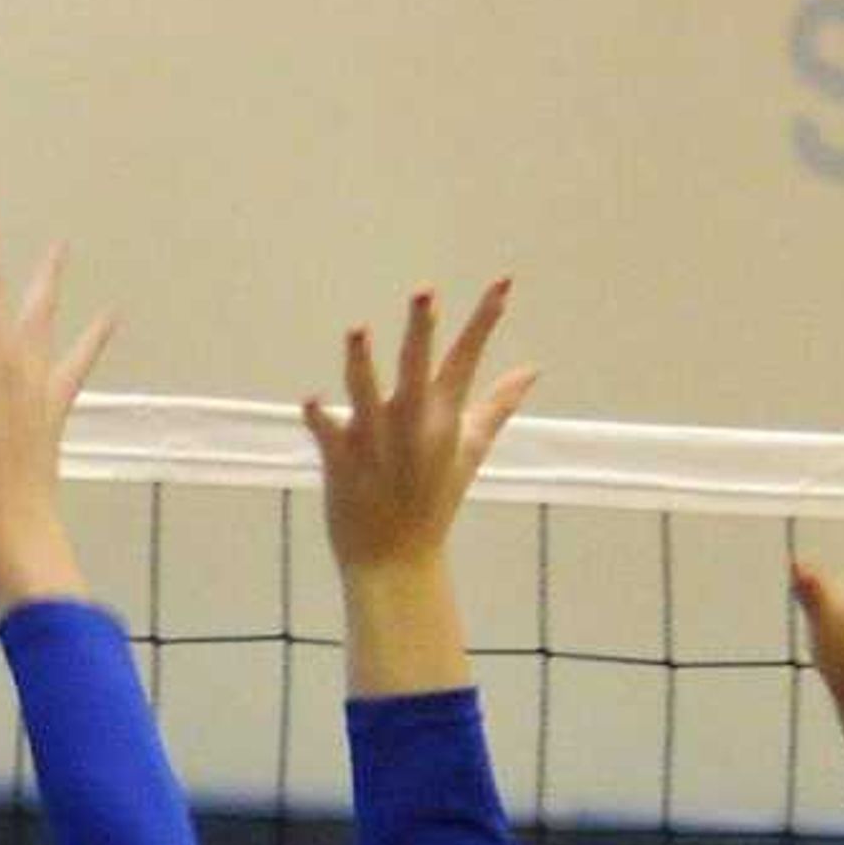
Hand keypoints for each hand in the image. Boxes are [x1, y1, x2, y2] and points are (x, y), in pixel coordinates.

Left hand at [300, 282, 531, 577]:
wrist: (398, 561)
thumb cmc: (434, 501)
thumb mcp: (471, 451)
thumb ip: (499, 405)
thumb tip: (533, 369)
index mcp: (444, 420)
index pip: (467, 360)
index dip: (485, 320)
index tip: (503, 282)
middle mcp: (412, 427)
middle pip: (417, 369)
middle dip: (421, 331)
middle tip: (425, 292)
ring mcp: (377, 444)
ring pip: (366, 395)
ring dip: (361, 364)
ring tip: (357, 329)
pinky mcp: (343, 463)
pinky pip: (328, 435)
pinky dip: (319, 419)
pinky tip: (310, 401)